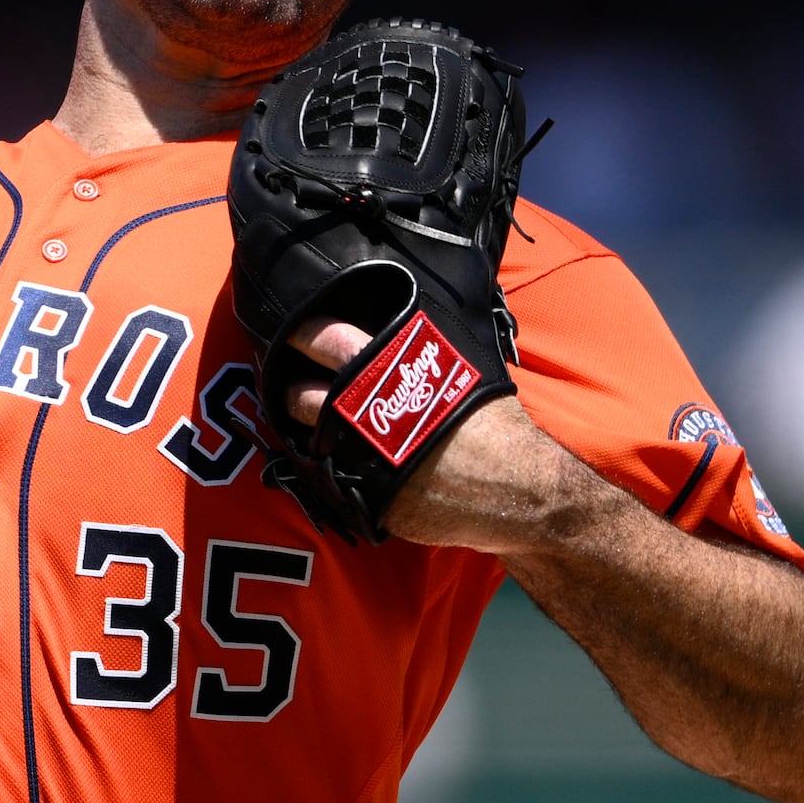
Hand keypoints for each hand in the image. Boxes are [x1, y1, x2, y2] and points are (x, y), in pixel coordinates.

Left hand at [283, 319, 581, 553]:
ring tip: (304, 411)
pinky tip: (329, 451)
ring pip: (306, 427)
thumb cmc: (495, 422)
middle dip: (285, 378)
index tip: (294, 331)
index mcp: (396, 362)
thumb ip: (423, 341)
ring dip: (299, 417)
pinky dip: (322, 459)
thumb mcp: (466, 362)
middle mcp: (372, 403)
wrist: (520, 490)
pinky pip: (325, 470)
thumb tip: (405, 311)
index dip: (305, 332)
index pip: (329, 335)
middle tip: (283, 371)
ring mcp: (364, 450)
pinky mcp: (365, 491)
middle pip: (303, 387)